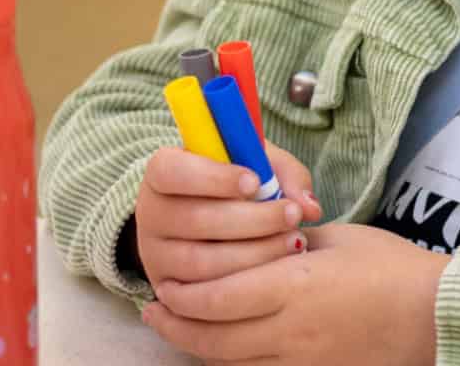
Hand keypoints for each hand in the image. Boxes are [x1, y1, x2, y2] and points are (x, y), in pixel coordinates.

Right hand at [134, 145, 325, 286]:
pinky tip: (275, 270)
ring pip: (201, 262)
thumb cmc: (234, 184)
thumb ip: (283, 174)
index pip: (173, 172)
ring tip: (293, 241)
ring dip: (255, 254)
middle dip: (252, 220)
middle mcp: (149, 213)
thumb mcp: (255, 164)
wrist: (206, 217)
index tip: (255, 182)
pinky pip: (205, 295)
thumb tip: (309, 207)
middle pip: (195, 220)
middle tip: (292, 215)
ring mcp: (155, 255)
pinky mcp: (169, 290)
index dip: (214, 178)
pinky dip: (245, 284)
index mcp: (161, 172)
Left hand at [142, 223, 449, 365]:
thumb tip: (261, 245)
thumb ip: (291, 245)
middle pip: (215, 338)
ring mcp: (303, 361)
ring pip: (231, 363)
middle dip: (178, 325)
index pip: (219, 297)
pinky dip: (234, 363)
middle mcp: (291, 330)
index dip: (184, 296)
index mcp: (295, 285)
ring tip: (178, 330)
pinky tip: (224, 350)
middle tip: (155, 310)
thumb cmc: (392, 267)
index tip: (165, 285)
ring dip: (198, 347)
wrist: (436, 313)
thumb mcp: (337, 240)